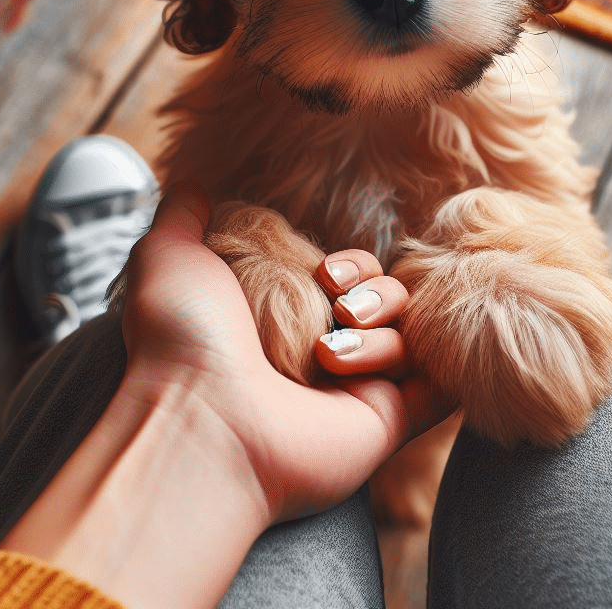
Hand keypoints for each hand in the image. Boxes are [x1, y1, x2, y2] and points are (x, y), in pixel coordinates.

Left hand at [2, 183, 448, 607]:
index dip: (351, 266)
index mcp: (287, 322)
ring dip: (381, 332)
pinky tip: (398, 356)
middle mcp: (325, 359)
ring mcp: (357, 395)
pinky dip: (436, 367)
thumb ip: (183, 215)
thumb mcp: (169, 257)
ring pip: (412, 337)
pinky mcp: (387, 426)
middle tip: (337, 304)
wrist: (200, 416)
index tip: (324, 271)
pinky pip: (441, 389)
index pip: (351, 282)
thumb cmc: (181, 340)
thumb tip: (191, 185)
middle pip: (389, 302)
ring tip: (331, 353)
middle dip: (374, 290)